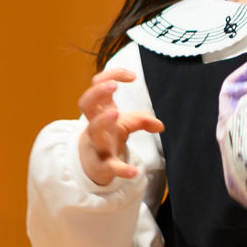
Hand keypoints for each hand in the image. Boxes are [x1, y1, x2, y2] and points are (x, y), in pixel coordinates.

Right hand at [76, 67, 163, 184]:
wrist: (92, 164)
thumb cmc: (107, 136)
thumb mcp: (125, 124)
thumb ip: (142, 119)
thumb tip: (160, 125)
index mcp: (100, 109)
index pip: (98, 84)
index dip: (112, 75)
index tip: (133, 76)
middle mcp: (94, 124)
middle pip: (86, 103)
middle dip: (97, 92)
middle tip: (113, 85)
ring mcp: (96, 143)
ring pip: (93, 130)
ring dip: (102, 121)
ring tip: (116, 113)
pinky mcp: (102, 164)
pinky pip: (109, 165)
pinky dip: (121, 169)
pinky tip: (133, 171)